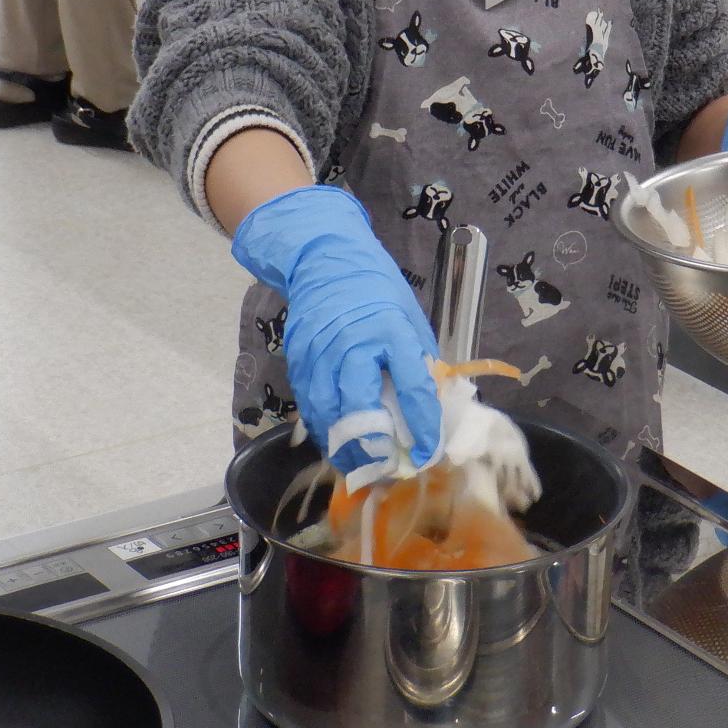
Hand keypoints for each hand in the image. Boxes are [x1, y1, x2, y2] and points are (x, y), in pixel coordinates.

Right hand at [231, 186, 442, 472]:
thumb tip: (429, 408)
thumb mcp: (410, 319)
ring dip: (346, 447)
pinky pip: (310, 406)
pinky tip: (337, 442)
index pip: (412, 387)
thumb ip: (417, 362)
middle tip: (388, 468)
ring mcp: (320, 355)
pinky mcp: (298, 362)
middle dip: (376, 448)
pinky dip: (324, 429)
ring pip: (329, 414)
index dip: (422, 427)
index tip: (428, 453)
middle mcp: (353, 345)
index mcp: (391, 330)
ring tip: (362, 466)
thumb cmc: (376, 290)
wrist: (324, 260)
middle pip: (360, 408)